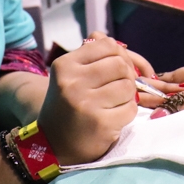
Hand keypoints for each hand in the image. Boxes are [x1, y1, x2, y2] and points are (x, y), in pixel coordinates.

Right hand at [36, 34, 141, 163]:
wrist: (52, 144)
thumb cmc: (66, 105)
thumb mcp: (70, 75)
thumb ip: (91, 54)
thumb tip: (110, 38)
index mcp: (65, 65)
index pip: (108, 45)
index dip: (119, 56)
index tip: (115, 68)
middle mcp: (73, 82)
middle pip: (121, 65)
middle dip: (126, 76)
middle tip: (118, 87)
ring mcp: (87, 104)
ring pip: (128, 86)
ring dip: (128, 96)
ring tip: (113, 103)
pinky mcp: (101, 124)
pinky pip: (131, 109)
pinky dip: (127, 113)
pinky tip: (113, 117)